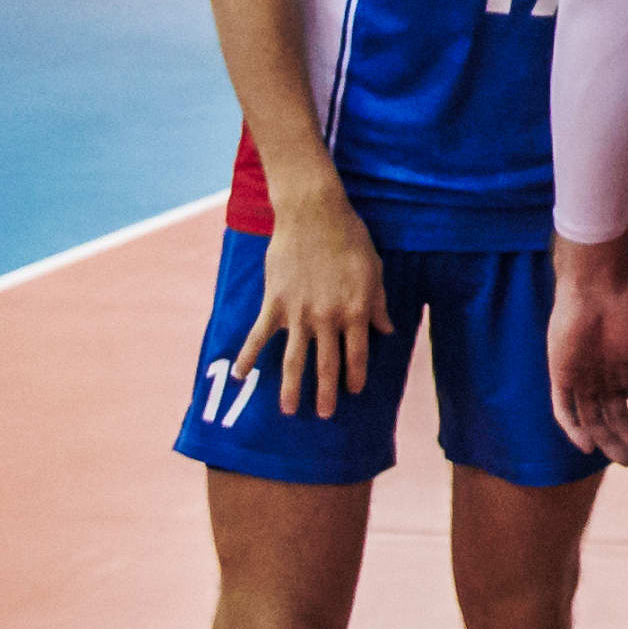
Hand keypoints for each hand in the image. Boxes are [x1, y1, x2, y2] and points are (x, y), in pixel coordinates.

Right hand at [240, 177, 389, 418]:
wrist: (313, 213)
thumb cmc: (350, 238)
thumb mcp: (374, 270)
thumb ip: (379, 304)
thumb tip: (387, 330)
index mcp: (356, 310)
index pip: (357, 354)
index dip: (355, 375)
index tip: (352, 391)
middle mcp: (328, 318)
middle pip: (327, 364)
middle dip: (325, 393)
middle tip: (323, 415)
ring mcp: (299, 313)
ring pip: (294, 359)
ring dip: (291, 387)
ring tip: (288, 411)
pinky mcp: (275, 303)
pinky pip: (259, 335)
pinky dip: (248, 356)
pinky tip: (240, 376)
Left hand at [548, 231, 627, 465]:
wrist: (596, 285)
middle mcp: (605, 377)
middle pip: (618, 420)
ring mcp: (582, 378)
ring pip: (594, 420)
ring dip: (609, 442)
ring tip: (627, 460)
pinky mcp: (561, 374)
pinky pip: (564, 409)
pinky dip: (573, 429)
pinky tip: (588, 446)